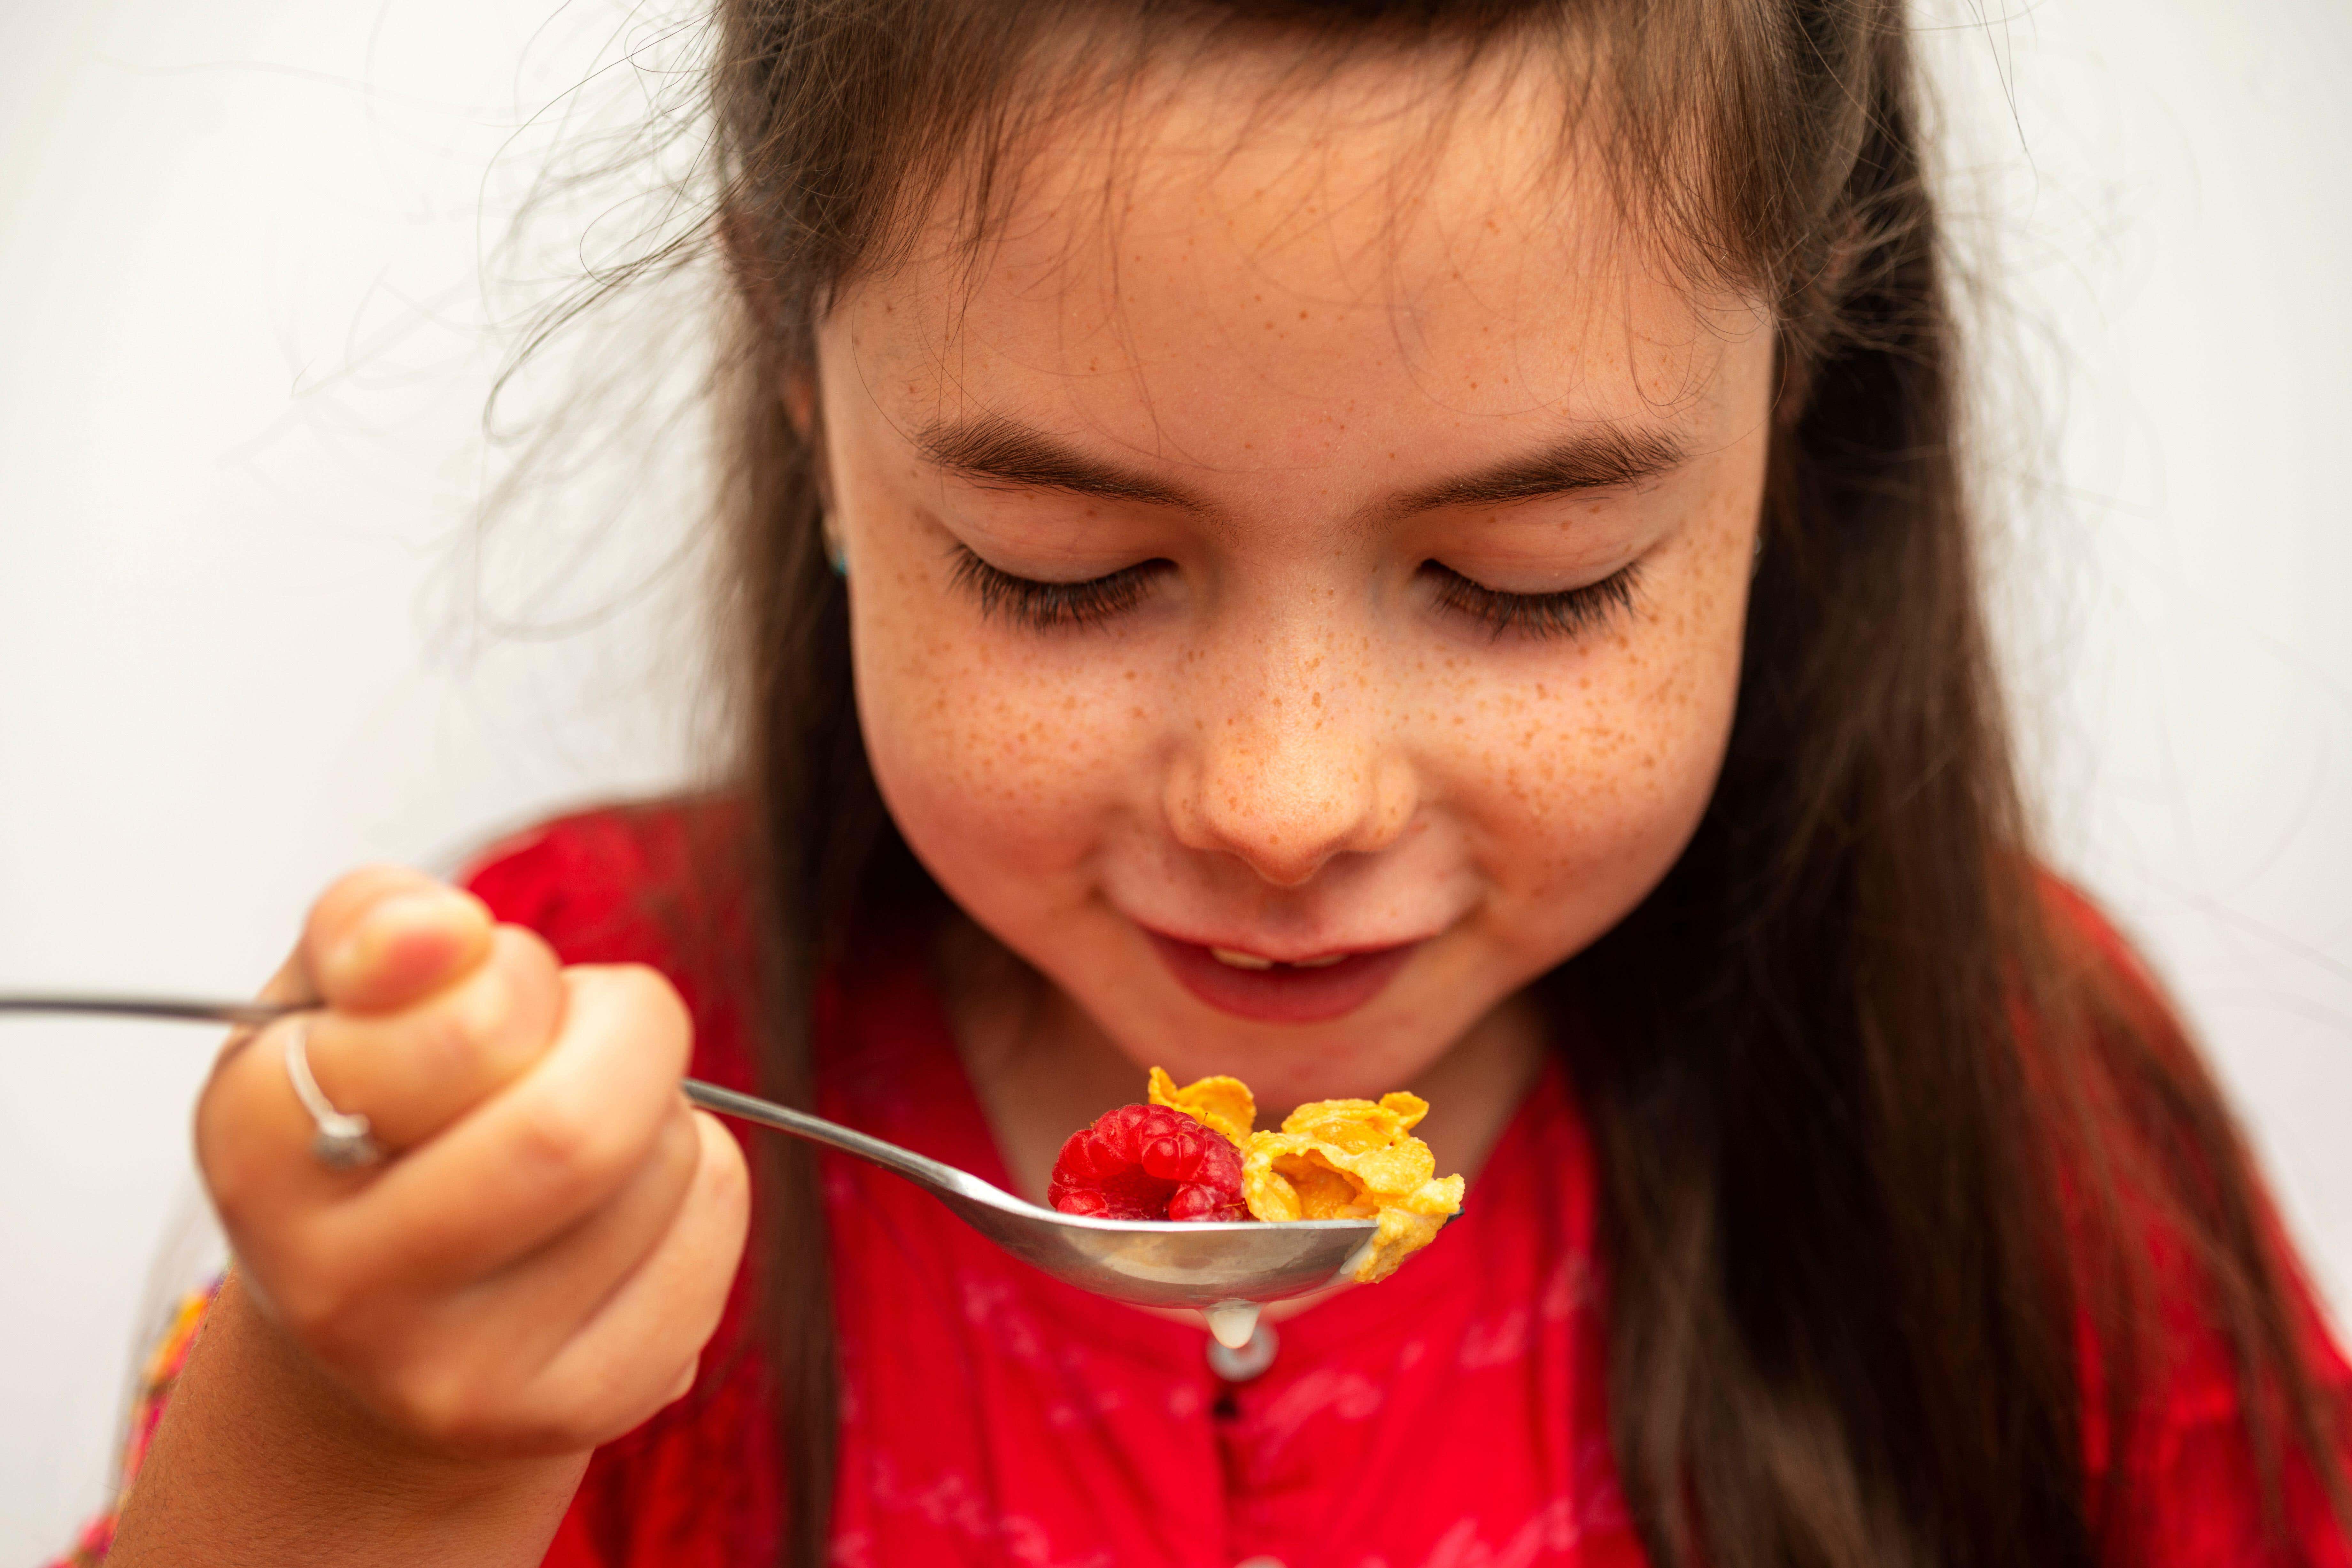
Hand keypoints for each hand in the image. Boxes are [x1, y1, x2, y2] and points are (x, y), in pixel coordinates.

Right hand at [193, 866, 750, 1456]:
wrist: (378, 1325)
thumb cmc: (372, 1118)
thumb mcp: (335, 998)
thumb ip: (375, 924)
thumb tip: (440, 933)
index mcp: (258, 1152)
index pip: (468, 1027)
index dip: (517, 975)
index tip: (489, 995)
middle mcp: (340, 1287)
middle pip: (578, 1128)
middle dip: (624, 1032)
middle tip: (583, 1034)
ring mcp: (458, 1372)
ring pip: (664, 1168)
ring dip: (659, 1106)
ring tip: (579, 1128)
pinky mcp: (576, 1412)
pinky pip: (711, 1232)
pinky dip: (699, 1183)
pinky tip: (617, 1206)